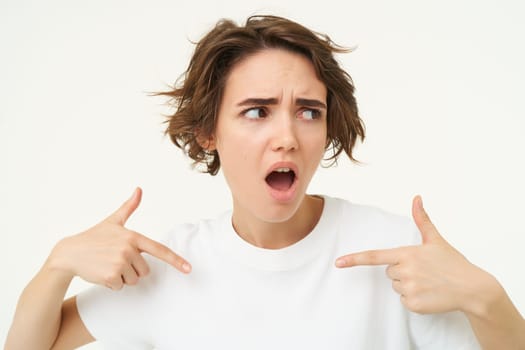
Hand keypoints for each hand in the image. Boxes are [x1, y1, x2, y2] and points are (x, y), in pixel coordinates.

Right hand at [47, 188, 190, 289]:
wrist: (69, 253)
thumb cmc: (94, 237)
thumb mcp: (113, 221)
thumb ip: (129, 207)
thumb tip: (139, 189)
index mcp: (133, 236)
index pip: (159, 249)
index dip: (176, 260)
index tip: (189, 269)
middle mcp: (129, 249)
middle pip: (145, 270)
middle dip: (132, 269)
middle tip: (115, 259)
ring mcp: (120, 263)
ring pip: (134, 280)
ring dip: (123, 277)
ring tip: (108, 265)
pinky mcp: (111, 276)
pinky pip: (121, 286)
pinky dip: (112, 283)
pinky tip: (102, 273)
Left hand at [335, 195, 487, 313]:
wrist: (473, 288)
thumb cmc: (453, 263)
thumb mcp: (436, 240)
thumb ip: (422, 219)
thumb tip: (416, 197)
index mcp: (407, 254)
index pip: (374, 256)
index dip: (354, 259)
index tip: (338, 263)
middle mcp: (405, 271)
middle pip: (389, 272)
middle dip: (402, 270)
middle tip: (423, 270)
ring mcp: (409, 289)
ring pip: (396, 286)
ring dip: (408, 284)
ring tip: (428, 281)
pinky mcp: (414, 304)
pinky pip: (403, 300)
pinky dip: (414, 298)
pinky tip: (429, 293)